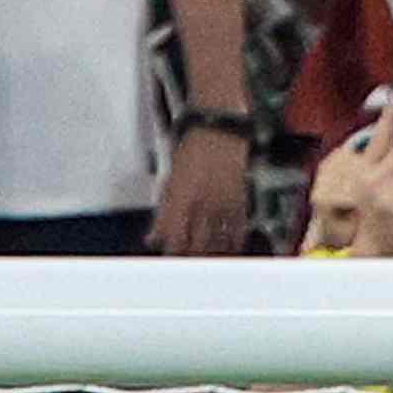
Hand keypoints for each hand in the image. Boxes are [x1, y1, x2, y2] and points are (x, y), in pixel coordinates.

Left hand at [151, 120, 251, 258]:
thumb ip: (162, 214)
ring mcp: (222, 205)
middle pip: (195, 246)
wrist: (219, 131)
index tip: (167, 258)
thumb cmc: (192, 150)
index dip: (169, 252)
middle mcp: (202, 204)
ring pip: (216, 243)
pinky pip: (237, 233)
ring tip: (203, 259)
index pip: (173, 239)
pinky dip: (231, 245)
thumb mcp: (169, 180)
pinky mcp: (239, 203)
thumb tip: (153, 239)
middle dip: (188, 256)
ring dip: (208, 254)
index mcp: (181, 198)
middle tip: (184, 261)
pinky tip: (227, 249)